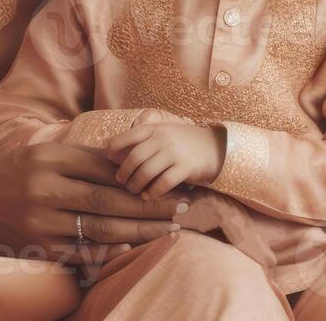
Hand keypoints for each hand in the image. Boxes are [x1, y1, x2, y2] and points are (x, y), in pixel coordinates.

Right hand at [0, 143, 184, 263]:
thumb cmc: (18, 172)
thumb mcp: (46, 153)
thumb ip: (86, 158)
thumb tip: (132, 161)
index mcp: (51, 160)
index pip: (106, 170)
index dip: (142, 177)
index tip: (171, 181)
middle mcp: (45, 190)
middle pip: (110, 201)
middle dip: (151, 206)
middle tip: (182, 207)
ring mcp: (42, 222)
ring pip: (101, 229)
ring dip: (140, 231)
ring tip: (168, 228)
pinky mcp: (40, 247)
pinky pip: (84, 251)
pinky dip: (111, 251)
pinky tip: (135, 247)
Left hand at [105, 122, 225, 199]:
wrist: (216, 146)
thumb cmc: (183, 141)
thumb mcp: (164, 131)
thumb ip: (143, 137)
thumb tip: (112, 149)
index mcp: (155, 128)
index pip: (127, 136)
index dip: (114, 149)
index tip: (109, 160)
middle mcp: (163, 138)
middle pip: (134, 158)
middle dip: (124, 173)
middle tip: (121, 181)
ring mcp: (175, 152)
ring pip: (146, 172)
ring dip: (136, 185)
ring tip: (133, 190)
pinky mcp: (186, 168)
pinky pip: (163, 183)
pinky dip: (152, 192)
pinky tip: (148, 196)